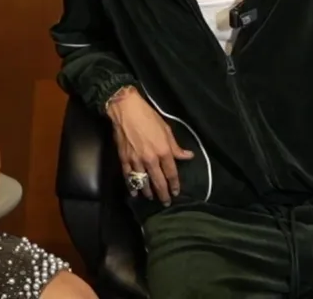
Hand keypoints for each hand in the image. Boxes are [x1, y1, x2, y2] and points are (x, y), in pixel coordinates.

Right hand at [107, 87, 193, 204]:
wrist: (126, 110)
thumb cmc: (148, 117)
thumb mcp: (166, 130)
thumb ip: (176, 147)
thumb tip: (188, 156)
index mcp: (163, 151)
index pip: (171, 173)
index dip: (175, 184)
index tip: (176, 192)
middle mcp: (151, 159)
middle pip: (159, 182)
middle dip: (163, 194)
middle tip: (166, 202)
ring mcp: (136, 161)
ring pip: (143, 182)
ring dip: (148, 192)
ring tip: (152, 198)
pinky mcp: (124, 159)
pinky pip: (129, 176)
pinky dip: (132, 186)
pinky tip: (135, 192)